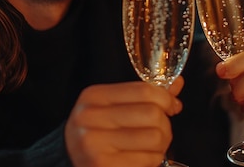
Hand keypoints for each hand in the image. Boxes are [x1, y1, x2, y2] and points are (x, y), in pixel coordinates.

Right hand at [65, 77, 183, 166]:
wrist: (67, 157)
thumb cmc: (96, 130)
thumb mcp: (112, 105)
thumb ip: (143, 94)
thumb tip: (176, 84)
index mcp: (95, 96)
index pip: (144, 90)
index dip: (166, 98)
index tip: (171, 105)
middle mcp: (91, 118)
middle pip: (152, 114)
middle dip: (165, 123)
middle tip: (161, 129)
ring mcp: (95, 144)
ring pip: (154, 138)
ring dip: (162, 143)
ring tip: (153, 145)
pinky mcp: (103, 166)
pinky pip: (148, 160)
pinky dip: (153, 159)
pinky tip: (143, 157)